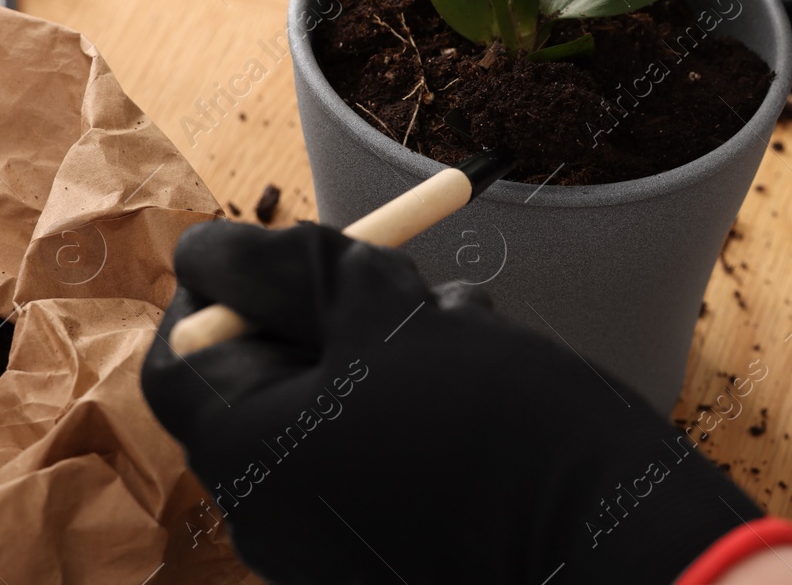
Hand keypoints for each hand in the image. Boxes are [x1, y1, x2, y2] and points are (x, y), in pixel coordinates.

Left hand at [142, 220, 766, 584]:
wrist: (608, 536)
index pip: (184, 360)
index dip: (221, 287)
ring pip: (332, 409)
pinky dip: (417, 404)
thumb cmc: (492, 419)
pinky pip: (376, 456)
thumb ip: (286, 271)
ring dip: (388, 348)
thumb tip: (207, 250)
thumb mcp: (384, 313)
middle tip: (396, 275)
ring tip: (466, 326)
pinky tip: (487, 381)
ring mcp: (331, 541)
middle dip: (329, 312)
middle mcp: (273, 512)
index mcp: (250, 454)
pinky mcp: (391, 549)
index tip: (283, 242)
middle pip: (264, 382)